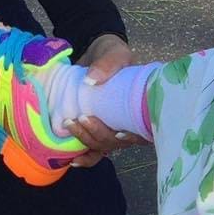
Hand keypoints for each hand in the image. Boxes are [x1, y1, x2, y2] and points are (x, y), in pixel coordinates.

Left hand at [67, 32, 139, 165]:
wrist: (96, 54)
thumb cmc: (113, 54)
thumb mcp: (115, 53)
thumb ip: (107, 64)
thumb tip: (91, 80)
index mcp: (140, 108)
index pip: (143, 131)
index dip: (133, 137)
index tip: (120, 133)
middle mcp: (129, 123)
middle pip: (117, 141)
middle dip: (99, 134)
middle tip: (81, 118)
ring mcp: (111, 128)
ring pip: (103, 146)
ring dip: (87, 141)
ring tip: (71, 126)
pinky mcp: (96, 129)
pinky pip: (94, 150)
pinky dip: (85, 157)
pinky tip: (73, 161)